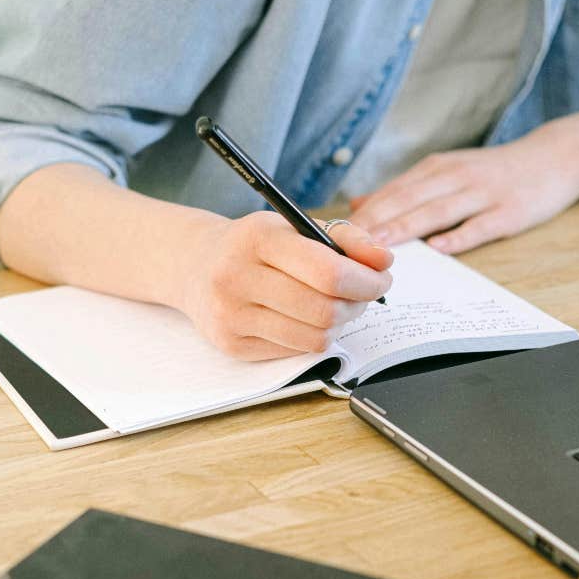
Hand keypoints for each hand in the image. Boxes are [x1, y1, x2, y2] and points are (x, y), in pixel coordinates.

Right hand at [178, 212, 392, 359]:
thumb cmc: (255, 246)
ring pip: (314, 338)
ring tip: (336, 307)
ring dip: (338, 325)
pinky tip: (305, 319)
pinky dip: (312, 337)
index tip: (381, 279)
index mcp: (257, 239)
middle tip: (364, 296)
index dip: (366, 281)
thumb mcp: (294, 227)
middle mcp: (237, 277)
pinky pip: (295, 351)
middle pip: (325, 310)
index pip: (328, 272)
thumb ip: (345, 238)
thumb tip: (384, 260)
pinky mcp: (232, 345)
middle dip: (358, 305)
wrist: (195, 266)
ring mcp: (231, 316)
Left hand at [349, 124, 578, 253]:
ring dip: (407, 227)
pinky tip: (439, 248)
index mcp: (437, 168)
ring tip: (381, 246)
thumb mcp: (447, 172)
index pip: (393, 191)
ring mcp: (483, 194)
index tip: (337, 234)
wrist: (554, 157)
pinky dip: (459, 236)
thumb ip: (404, 190)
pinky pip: (480, 225)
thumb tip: (359, 204)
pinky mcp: (508, 211)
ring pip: (438, 210)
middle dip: (376, 222)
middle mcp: (455, 176)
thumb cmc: (494, 172)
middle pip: (409, 199)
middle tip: (347, 244)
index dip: (365, 213)